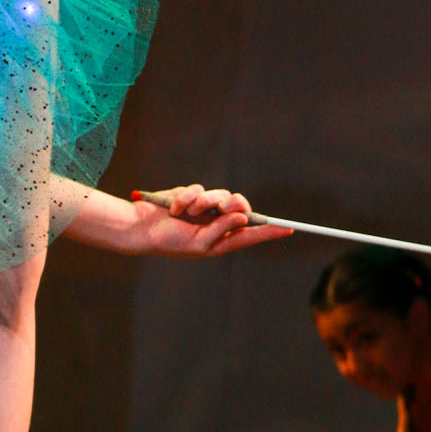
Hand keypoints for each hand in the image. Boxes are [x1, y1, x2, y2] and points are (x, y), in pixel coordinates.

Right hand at [131, 185, 293, 256]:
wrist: (142, 226)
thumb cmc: (170, 241)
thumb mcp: (199, 243)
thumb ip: (221, 230)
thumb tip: (243, 218)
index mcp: (222, 239)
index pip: (251, 233)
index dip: (270, 231)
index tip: (288, 229)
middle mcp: (217, 222)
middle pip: (240, 206)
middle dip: (233, 204)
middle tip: (220, 207)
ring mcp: (205, 207)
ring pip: (220, 194)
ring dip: (204, 202)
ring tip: (186, 212)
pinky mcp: (192, 194)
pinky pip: (198, 188)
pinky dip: (187, 198)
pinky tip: (174, 208)